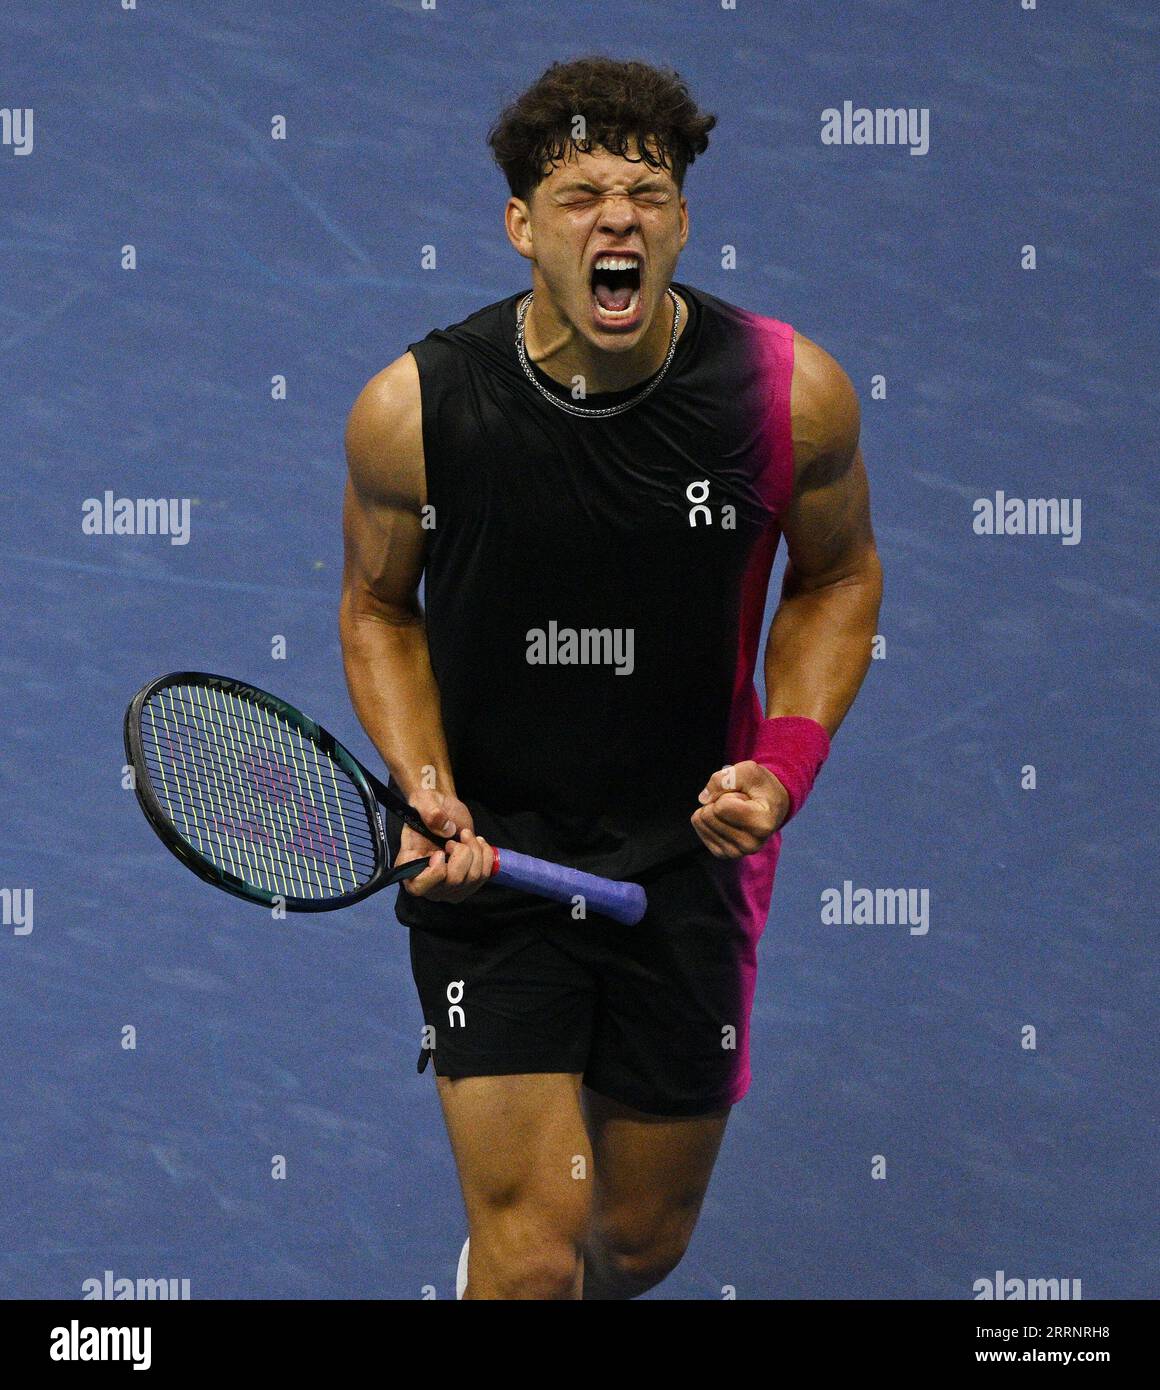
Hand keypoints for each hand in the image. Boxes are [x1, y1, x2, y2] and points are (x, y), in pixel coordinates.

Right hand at [395, 788, 493, 903]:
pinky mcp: (468, 880)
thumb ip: (430, 812)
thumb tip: (446, 828)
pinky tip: (477, 842)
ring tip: (466, 836)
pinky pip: (485, 874)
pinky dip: (486, 854)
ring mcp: (450, 884)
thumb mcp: (424, 801)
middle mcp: (429, 882)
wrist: (443, 810)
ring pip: (473, 878)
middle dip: (462, 853)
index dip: (435, 872)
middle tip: (454, 840)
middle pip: (454, 882)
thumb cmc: (429, 807)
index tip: (440, 852)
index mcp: (409, 866)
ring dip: (475, 851)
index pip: (419, 887)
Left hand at [691, 761, 788, 859]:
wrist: (771, 805)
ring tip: (734, 810)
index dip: (727, 793)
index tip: (745, 796)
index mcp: (762, 824)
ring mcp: (737, 852)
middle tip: (738, 802)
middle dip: (718, 801)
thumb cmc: (760, 786)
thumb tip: (703, 799)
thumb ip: (725, 778)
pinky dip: (709, 819)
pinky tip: (726, 819)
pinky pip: (701, 831)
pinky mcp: (724, 854)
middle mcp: (751, 844)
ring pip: (702, 823)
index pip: (721, 806)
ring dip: (714, 810)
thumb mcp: (748, 770)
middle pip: (708, 815)